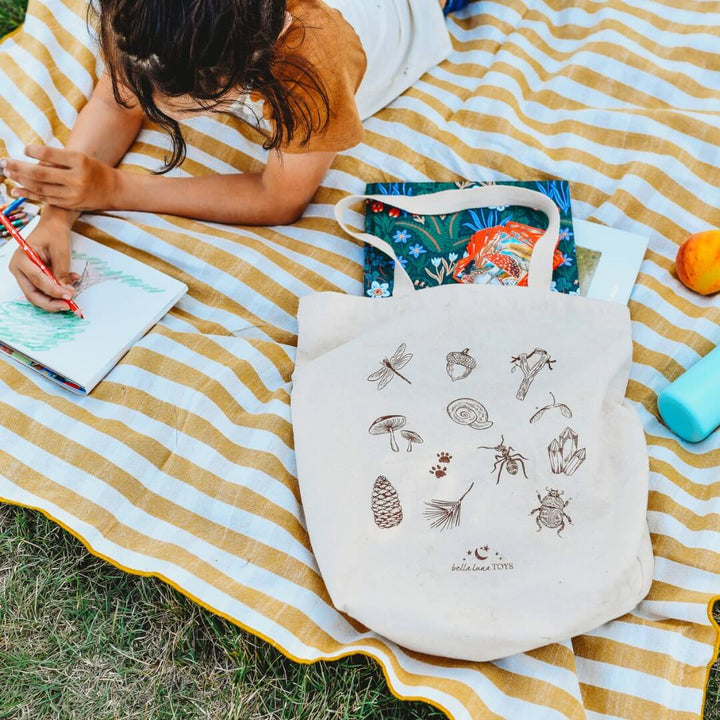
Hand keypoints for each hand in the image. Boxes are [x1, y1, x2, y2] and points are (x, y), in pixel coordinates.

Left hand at [1, 145, 118, 210]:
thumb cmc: (94, 170)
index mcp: (79, 161)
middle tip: (4, 162)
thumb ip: (58, 159)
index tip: (24, 149)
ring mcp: (73, 194)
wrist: (114, 190)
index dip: (33, 151)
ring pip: (41, 187)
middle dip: (19, 168)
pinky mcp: (70, 204)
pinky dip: (30, 193)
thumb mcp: (80, 158)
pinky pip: (46, 198)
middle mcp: (76, 178)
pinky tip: (16, 189)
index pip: (50, 154)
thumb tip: (31, 159)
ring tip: (8, 173)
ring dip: (21, 180)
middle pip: (41, 173)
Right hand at [8, 213, 79, 311]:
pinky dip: (55, 293)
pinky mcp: (31, 278)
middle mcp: (18, 268)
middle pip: (32, 293)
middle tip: (68, 306)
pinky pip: (42, 290)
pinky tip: (69, 288)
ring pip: (36, 295)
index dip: (53, 290)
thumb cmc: (54, 234)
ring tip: (70, 299)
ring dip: (54, 300)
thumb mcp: (61, 251)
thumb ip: (62, 272)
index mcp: (21, 258)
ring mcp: (23, 274)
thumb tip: (67, 292)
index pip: (37, 280)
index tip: (69, 296)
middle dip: (50, 302)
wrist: (53, 227)